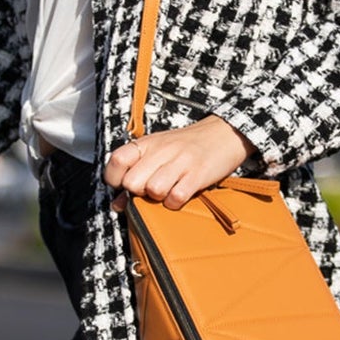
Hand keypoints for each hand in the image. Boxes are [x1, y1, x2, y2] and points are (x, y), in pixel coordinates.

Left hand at [102, 116, 253, 211]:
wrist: (224, 134)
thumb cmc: (186, 147)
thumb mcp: (156, 154)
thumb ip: (135, 175)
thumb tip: (117, 205)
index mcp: (147, 143)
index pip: (116, 161)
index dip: (115, 179)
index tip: (123, 185)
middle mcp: (161, 150)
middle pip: (132, 182)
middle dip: (138, 193)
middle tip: (150, 188)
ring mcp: (180, 161)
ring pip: (153, 190)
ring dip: (158, 197)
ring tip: (168, 190)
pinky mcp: (198, 174)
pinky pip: (176, 198)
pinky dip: (175, 203)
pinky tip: (180, 195)